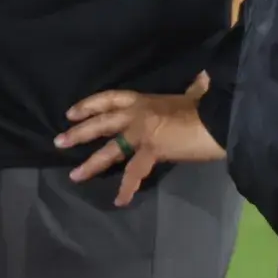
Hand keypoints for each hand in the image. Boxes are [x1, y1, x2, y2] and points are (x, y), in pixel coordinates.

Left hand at [55, 72, 224, 206]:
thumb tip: (203, 76)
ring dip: (91, 163)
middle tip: (59, 141)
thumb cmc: (206, 105)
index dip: (89, 104)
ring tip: (74, 175)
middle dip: (79, 132)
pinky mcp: (151, 150)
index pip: (110, 99)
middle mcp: (137, 114)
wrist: (217, 117)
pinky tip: (119, 200)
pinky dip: (127, 188)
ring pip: (110, 149)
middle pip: (101, 122)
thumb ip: (195, 87)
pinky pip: (135, 172)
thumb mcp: (195, 93)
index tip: (71, 112)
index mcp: (144, 100)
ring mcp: (142, 132)